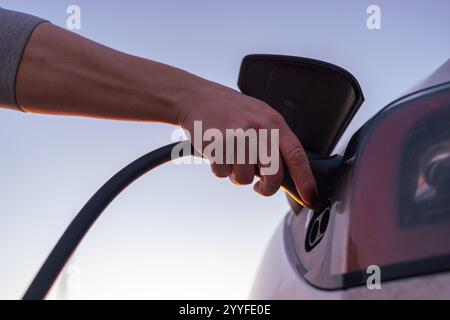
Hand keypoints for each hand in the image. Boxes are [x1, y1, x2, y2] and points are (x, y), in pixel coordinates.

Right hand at [177, 80, 316, 205]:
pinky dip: (219, 169)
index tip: (310, 197)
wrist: (196, 97)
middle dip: (266, 188)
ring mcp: (238, 135)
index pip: (297, 155)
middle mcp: (259, 128)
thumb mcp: (259, 118)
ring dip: (236, 175)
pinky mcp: (218, 143)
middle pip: (273, 174)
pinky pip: (222, 173)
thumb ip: (273, 142)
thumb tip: (285, 176)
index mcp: (274, 122)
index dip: (305, 180)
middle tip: (259, 187)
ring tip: (230, 157)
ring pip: (244, 178)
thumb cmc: (230, 111)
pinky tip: (217, 152)